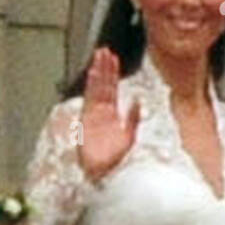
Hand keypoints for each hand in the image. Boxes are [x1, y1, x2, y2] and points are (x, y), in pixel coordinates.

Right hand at [78, 47, 141, 181]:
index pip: (111, 89)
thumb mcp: (129, 136)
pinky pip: (90, 99)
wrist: (105, 173)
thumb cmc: (115, 159)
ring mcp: (92, 115)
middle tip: (105, 51)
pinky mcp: (87, 120)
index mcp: (111, 115)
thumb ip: (133, 119)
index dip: (112, 74)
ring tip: (100, 56)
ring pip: (95, 88)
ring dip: (98, 72)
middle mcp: (100, 113)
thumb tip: (138, 102)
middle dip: (104, 68)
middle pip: (102, 85)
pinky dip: (93, 86)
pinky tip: (97, 74)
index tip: (113, 60)